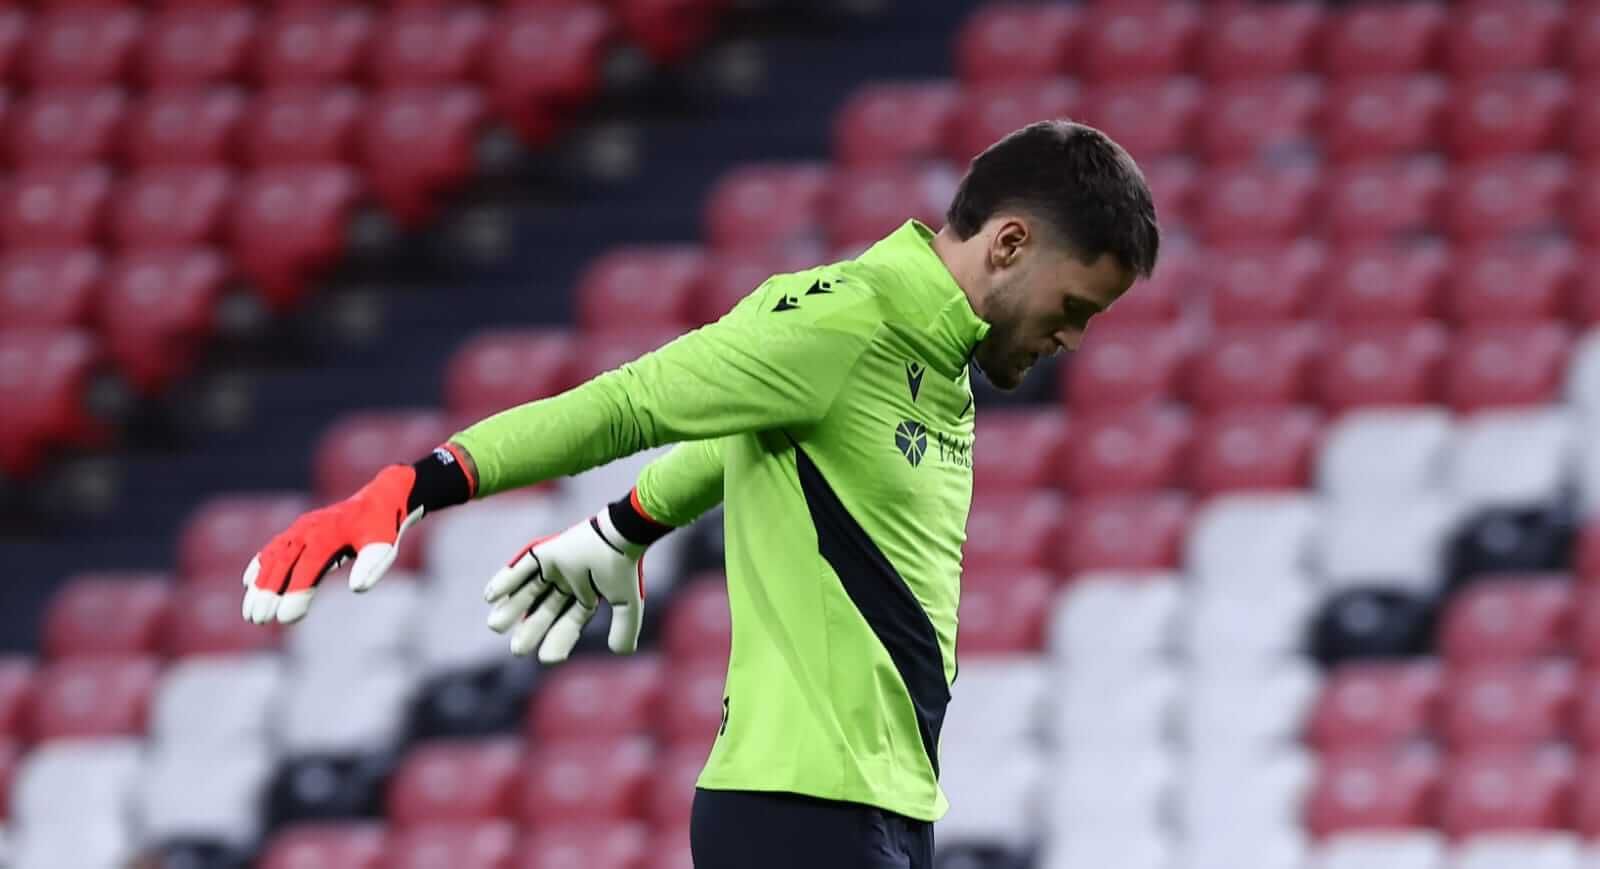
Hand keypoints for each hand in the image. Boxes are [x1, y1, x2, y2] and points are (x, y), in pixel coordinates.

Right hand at [241, 464, 421, 624]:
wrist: (379, 499)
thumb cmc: (382, 526)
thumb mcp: (384, 544)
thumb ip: (371, 564)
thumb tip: (357, 588)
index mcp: (329, 533)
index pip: (308, 566)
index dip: (296, 592)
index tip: (285, 619)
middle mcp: (309, 528)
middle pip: (283, 562)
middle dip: (268, 592)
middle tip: (258, 620)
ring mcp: (300, 528)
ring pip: (273, 557)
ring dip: (260, 583)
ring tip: (249, 613)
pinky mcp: (298, 529)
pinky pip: (273, 547)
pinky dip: (259, 564)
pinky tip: (248, 583)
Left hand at [484, 507, 647, 662]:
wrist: (619, 535)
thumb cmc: (623, 568)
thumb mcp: (627, 603)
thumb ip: (625, 627)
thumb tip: (621, 652)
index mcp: (587, 596)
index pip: (569, 622)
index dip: (558, 640)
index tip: (546, 659)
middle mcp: (568, 584)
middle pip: (544, 611)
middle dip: (531, 629)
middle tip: (517, 650)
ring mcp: (555, 568)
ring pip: (529, 592)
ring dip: (512, 608)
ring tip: (494, 626)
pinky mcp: (545, 553)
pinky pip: (522, 568)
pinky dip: (506, 580)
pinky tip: (490, 596)